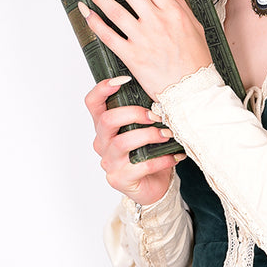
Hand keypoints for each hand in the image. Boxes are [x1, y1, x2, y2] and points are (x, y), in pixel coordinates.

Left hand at [78, 0, 212, 99]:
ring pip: (114, 9)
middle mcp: (157, 21)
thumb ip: (177, 0)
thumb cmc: (195, 60)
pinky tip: (86, 12)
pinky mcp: (131, 56)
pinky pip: (108, 35)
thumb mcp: (194, 24)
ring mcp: (142, 38)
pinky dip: (94, 22)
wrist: (191, 89)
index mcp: (173, 12)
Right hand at [85, 76, 184, 204]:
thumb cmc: (149, 153)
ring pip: (123, 142)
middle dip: (134, 113)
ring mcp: (109, 162)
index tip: (124, 80)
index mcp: (104, 127)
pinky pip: (141, 165)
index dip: (103, 88)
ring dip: (149, 135)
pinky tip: (174, 155)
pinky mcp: (120, 179)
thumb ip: (144, 113)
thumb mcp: (144, 130)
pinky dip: (162, 159)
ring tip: (168, 135)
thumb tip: (164, 93)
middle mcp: (102, 143)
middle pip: (107, 120)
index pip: (93, 103)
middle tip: (156, 116)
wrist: (154, 186)